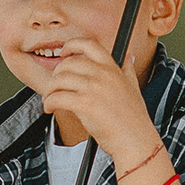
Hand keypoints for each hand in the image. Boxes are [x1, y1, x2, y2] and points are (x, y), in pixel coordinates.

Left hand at [31, 36, 157, 162]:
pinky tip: (50, 108)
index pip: (88, 45)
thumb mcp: (134, 87)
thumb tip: (129, 58)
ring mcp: (93, 88)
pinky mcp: (85, 104)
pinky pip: (57, 97)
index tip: (64, 52)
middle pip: (68, 63)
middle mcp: (102, 74)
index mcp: (112, 68)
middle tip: (54, 86)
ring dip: (49, 90)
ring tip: (50, 99)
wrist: (135, 139)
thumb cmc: (133, 119)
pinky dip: (49, 102)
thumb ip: (128, 70)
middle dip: (56, 74)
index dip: (71, 45)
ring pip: (59, 80)